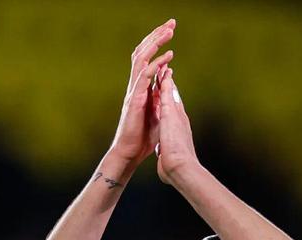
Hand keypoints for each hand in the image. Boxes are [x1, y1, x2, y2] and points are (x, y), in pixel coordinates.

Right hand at [108, 19, 175, 167]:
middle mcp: (135, 85)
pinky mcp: (135, 100)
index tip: (170, 31)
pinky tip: (168, 58)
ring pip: (142, 59)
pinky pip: (144, 77)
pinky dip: (156, 66)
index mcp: (141, 87)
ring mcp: (134, 91)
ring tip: (169, 32)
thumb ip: (160, 93)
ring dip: (156, 43)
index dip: (157, 43)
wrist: (130, 153)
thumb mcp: (156, 111)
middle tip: (171, 23)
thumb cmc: (142, 138)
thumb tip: (168, 77)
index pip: (147, 58)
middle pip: (143, 52)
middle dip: (157, 36)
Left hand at [156, 68, 199, 184]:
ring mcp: (176, 114)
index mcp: (177, 128)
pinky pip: (167, 91)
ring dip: (167, 77)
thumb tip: (163, 156)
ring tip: (165, 62)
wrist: (180, 169)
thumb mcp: (168, 155)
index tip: (165, 90)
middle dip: (169, 83)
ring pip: (171, 91)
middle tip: (166, 69)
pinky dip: (164, 81)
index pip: (172, 109)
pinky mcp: (171, 112)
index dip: (168, 98)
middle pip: (173, 96)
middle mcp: (179, 118)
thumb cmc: (173, 167)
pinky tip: (162, 70)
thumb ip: (166, 151)